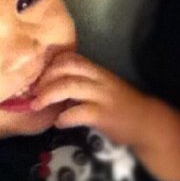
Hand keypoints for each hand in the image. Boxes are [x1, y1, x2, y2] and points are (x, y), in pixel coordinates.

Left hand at [31, 52, 150, 145]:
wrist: (147, 122)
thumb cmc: (118, 106)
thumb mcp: (99, 89)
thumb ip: (78, 86)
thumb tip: (49, 89)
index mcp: (96, 71)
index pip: (70, 58)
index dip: (50, 66)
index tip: (38, 79)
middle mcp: (99, 79)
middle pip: (66, 67)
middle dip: (45, 78)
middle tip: (33, 93)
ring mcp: (102, 96)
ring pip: (70, 86)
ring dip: (48, 95)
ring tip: (37, 106)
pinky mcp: (103, 115)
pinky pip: (79, 112)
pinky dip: (64, 117)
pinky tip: (59, 122)